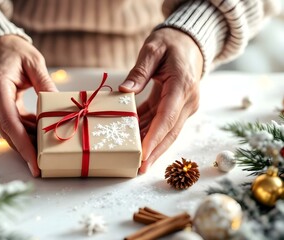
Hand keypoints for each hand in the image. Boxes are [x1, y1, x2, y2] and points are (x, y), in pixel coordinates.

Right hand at [0, 35, 57, 176]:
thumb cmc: (14, 51)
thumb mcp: (34, 62)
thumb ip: (45, 83)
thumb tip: (59, 106)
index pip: (11, 123)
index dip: (24, 145)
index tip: (35, 163)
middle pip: (9, 132)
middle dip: (27, 149)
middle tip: (46, 165)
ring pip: (9, 131)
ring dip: (27, 141)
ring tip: (47, 150)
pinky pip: (10, 124)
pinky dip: (24, 131)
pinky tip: (40, 135)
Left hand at [119, 28, 202, 173]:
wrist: (191, 43)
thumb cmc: (171, 43)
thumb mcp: (153, 49)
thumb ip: (140, 70)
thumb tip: (125, 91)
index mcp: (182, 86)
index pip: (168, 118)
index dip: (155, 138)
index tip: (143, 154)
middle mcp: (188, 100)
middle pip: (170, 131)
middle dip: (155, 151)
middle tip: (138, 169)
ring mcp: (185, 105)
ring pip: (167, 131)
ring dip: (151, 145)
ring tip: (134, 159)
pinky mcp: (179, 107)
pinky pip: (163, 122)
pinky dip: (149, 131)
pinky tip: (135, 139)